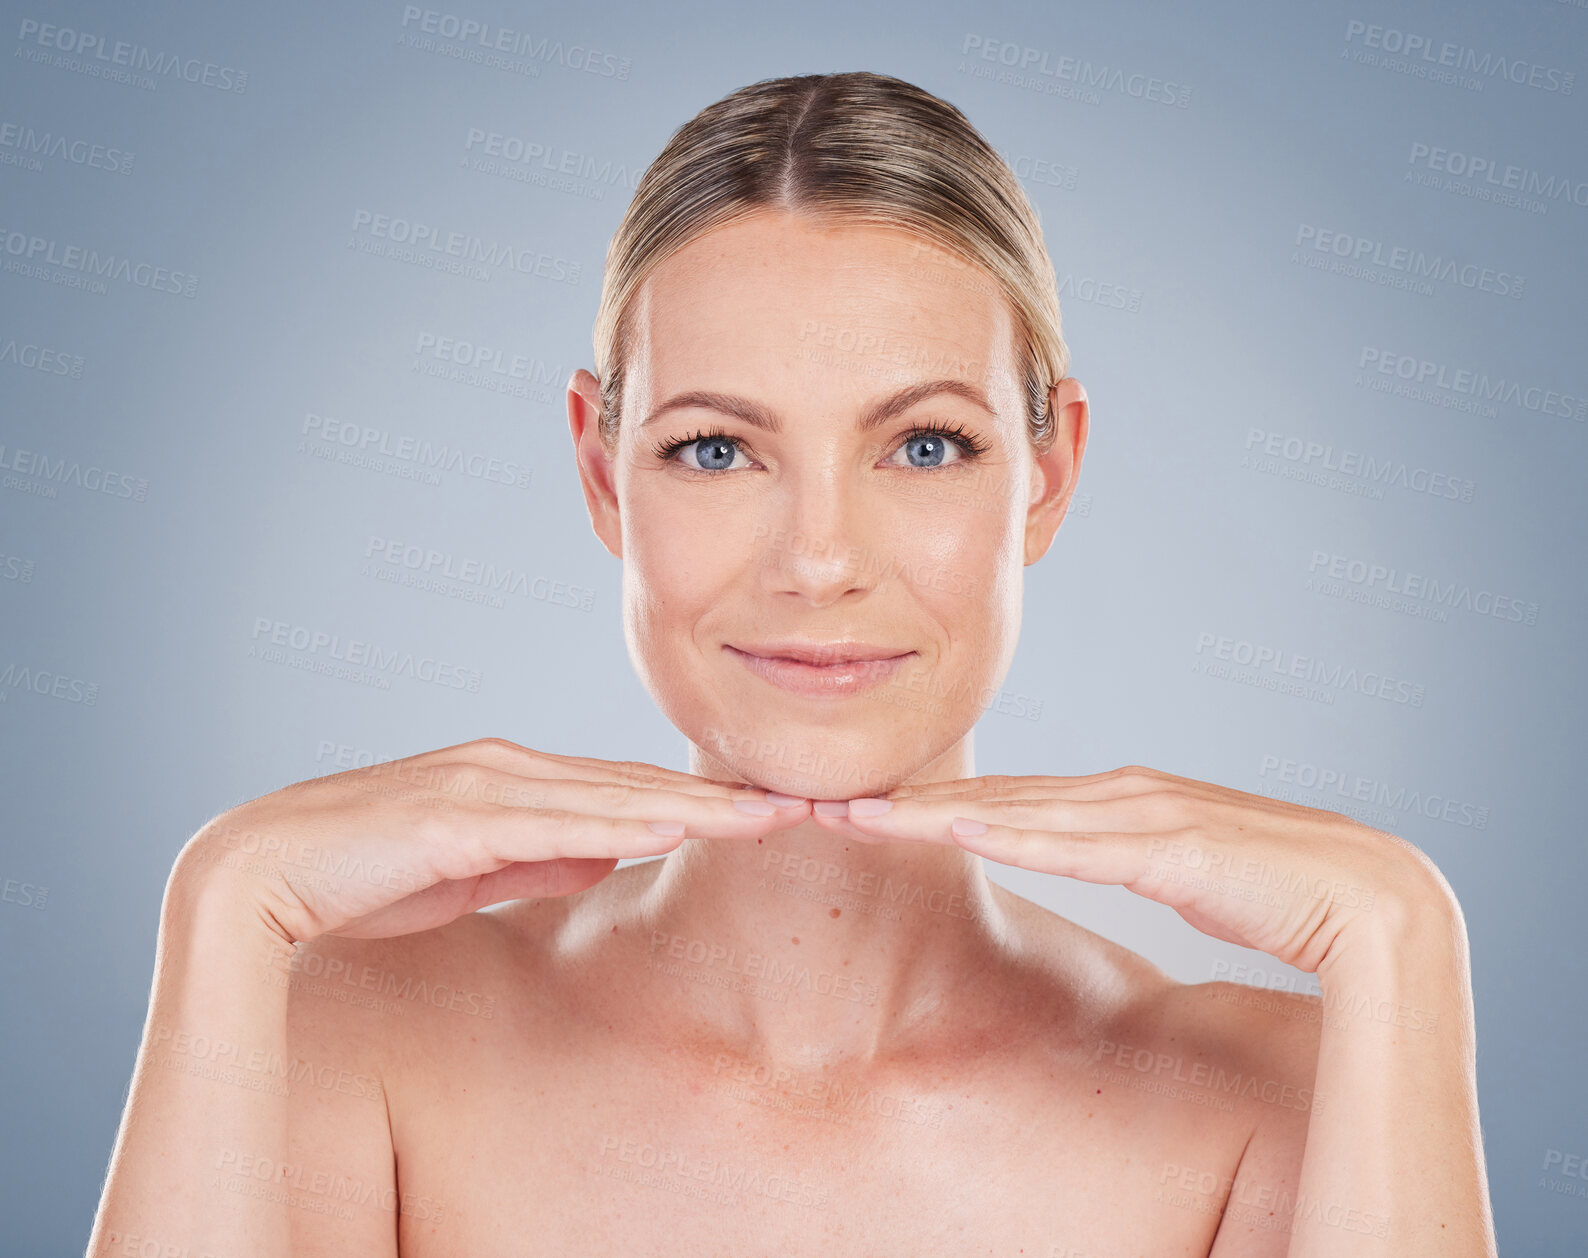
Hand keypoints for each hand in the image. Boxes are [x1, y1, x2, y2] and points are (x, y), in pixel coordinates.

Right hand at [174, 737, 809, 944]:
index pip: (625, 791)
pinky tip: (671, 828)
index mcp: (511, 781)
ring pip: (607, 798)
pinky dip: (616, 824)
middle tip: (808, 801)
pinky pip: (550, 823)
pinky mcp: (450, 818)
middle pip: (633, 785)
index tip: (770, 812)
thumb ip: (539, 854)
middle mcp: (504, 770)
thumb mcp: (471, 872)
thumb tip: (611, 849)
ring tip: (768, 816)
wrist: (257, 877)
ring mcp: (478, 787)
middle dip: (721, 797)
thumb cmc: (360, 876)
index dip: (701, 802)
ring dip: (691, 807)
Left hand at [810, 765, 1455, 971]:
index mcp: (1121, 800)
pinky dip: (1013, 836)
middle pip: (994, 797)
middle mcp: (1123, 793)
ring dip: (933, 814)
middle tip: (825, 801)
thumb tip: (1095, 857)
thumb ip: (1131, 856)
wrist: (1371, 900)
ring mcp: (1145, 815)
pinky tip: (955, 830)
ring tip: (858, 816)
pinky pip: (1075, 845)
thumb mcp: (1180, 872)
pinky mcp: (1171, 851)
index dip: (931, 805)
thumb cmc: (1276, 891)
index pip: (1008, 801)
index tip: (864, 811)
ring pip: (1017, 813)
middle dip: (908, 802)